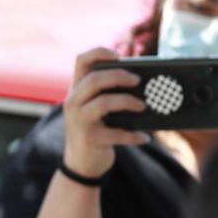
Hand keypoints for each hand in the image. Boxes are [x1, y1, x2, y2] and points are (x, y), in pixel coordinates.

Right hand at [61, 47, 147, 180]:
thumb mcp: (92, 109)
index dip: (99, 53)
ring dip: (127, 102)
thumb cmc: (94, 130)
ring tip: (143, 106)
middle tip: (138, 80)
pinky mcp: (90, 139)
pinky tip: (144, 138)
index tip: (118, 56)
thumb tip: (141, 83)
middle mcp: (73, 103)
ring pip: (103, 103)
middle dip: (119, 76)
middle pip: (94, 80)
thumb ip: (106, 93)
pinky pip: (116, 133)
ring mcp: (80, 122)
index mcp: (76, 91)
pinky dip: (133, 135)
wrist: (80, 165)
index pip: (81, 61)